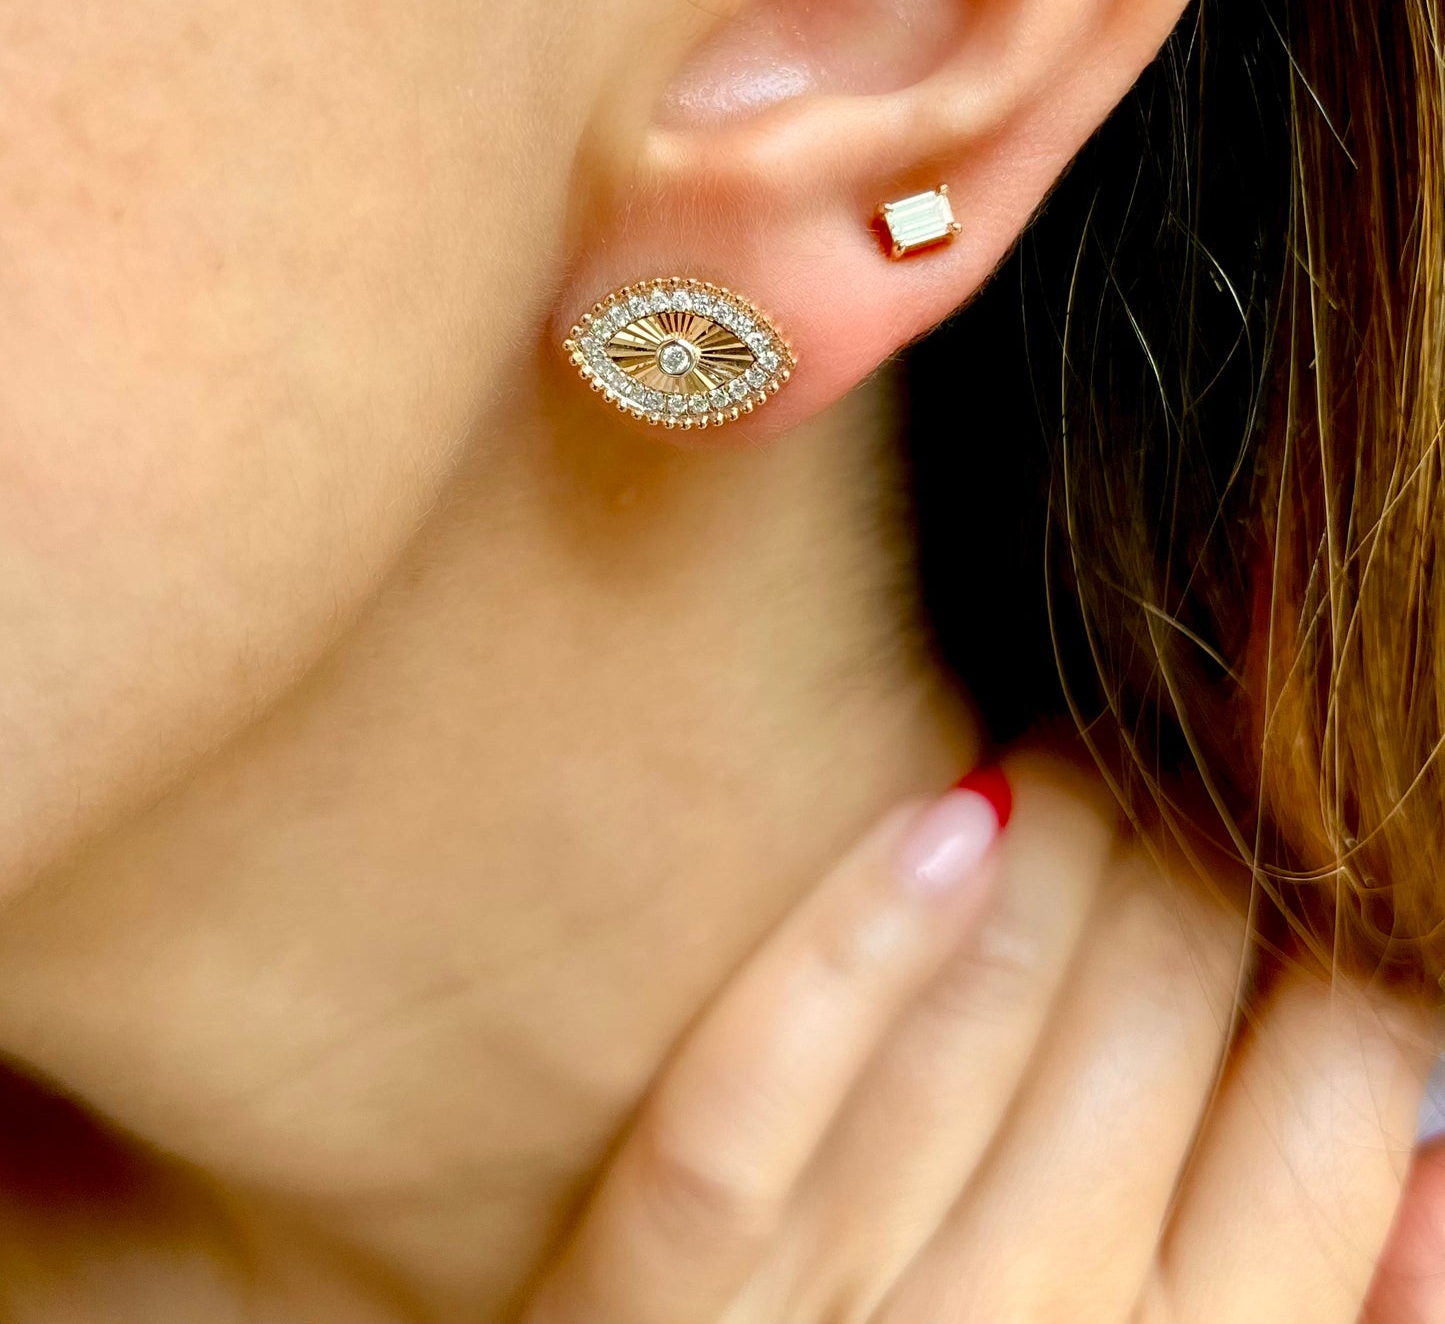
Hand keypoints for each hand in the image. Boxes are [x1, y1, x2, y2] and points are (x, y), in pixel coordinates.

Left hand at [521, 756, 1433, 1323]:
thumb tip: (1432, 1167)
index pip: (1335, 1083)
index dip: (1335, 933)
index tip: (1294, 869)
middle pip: (1162, 991)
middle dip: (1194, 841)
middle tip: (1165, 785)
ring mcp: (837, 1308)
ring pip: (985, 997)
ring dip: (1052, 824)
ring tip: (1064, 755)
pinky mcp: (654, 1296)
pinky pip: (750, 1103)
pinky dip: (850, 950)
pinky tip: (939, 822)